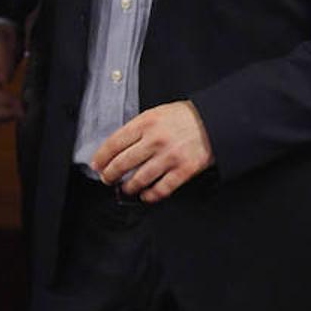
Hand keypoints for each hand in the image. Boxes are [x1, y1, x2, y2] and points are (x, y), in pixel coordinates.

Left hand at [91, 100, 213, 202]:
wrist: (214, 121)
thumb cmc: (183, 117)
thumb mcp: (156, 114)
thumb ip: (138, 129)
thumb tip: (118, 147)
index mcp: (145, 123)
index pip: (114, 142)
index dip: (101, 157)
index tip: (96, 165)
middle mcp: (155, 140)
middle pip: (123, 162)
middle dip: (110, 174)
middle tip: (107, 179)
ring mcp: (170, 156)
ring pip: (140, 178)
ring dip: (128, 187)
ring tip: (125, 188)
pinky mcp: (184, 170)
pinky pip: (162, 188)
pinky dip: (151, 195)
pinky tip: (145, 196)